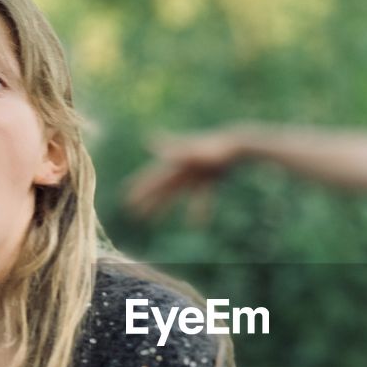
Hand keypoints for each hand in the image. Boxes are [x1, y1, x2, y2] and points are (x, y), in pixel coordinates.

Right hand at [125, 129, 242, 221]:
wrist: (241, 144)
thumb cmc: (217, 148)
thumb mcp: (194, 151)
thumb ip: (172, 149)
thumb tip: (148, 141)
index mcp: (177, 162)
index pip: (153, 177)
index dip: (139, 188)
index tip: (125, 199)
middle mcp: (184, 167)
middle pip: (162, 187)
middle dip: (147, 201)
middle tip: (133, 215)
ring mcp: (197, 172)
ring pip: (177, 193)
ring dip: (165, 207)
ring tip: (154, 221)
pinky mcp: (210, 177)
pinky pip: (201, 197)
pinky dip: (199, 210)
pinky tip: (197, 226)